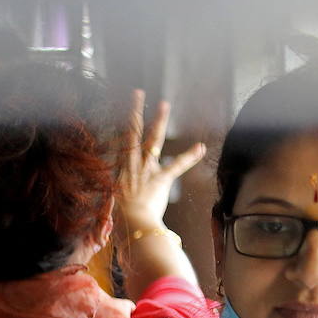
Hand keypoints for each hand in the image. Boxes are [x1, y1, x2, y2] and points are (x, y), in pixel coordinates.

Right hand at [114, 89, 204, 231]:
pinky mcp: (160, 180)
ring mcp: (146, 170)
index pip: (124, 143)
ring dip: (159, 121)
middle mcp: (132, 165)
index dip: (126, 125)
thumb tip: (119, 197)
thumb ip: (120, 194)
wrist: (131, 224)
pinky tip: (200, 148)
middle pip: (133, 133)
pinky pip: (176, 166)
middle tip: (138, 93)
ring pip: (152, 140)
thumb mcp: (117, 202)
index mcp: (122, 169)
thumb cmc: (123, 218)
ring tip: (164, 104)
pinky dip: (189, 157)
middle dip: (135, 112)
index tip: (129, 111)